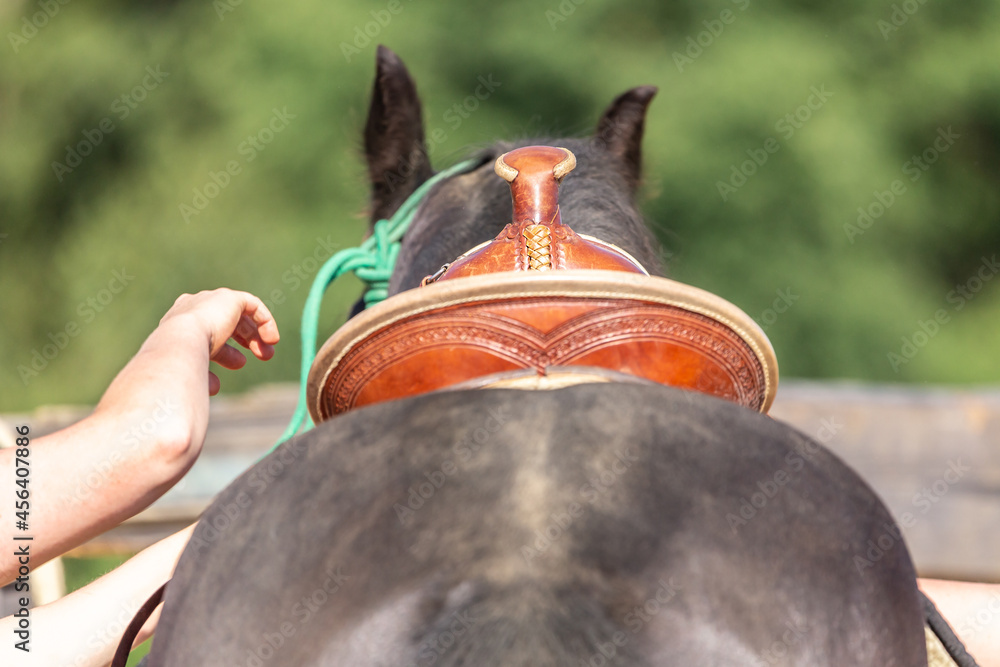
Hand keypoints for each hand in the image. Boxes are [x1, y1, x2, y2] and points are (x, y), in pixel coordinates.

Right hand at [157, 289, 279, 393]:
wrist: (180, 344)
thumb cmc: (179, 364)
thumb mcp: (192, 371)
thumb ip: (203, 374)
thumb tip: (213, 388)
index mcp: (177, 322)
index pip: (207, 331)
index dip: (226, 348)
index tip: (241, 363)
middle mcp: (192, 307)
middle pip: (225, 321)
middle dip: (246, 340)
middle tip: (262, 357)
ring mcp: (210, 300)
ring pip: (240, 313)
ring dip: (256, 334)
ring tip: (268, 354)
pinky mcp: (228, 297)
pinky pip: (252, 304)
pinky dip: (264, 320)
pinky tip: (272, 339)